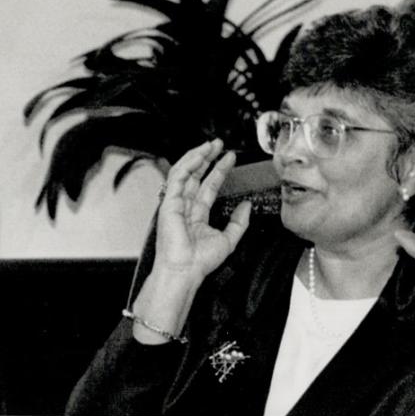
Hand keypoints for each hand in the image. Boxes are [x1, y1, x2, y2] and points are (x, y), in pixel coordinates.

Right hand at [149, 139, 252, 283]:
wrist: (185, 271)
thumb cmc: (200, 262)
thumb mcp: (228, 239)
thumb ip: (238, 222)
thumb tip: (246, 206)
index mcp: (196, 215)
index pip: (208, 186)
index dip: (219, 171)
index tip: (230, 158)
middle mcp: (184, 207)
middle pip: (196, 176)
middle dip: (207, 158)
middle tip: (219, 144)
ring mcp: (175, 204)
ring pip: (184, 173)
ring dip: (197, 156)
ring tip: (210, 145)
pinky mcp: (168, 202)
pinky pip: (176, 178)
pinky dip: (187, 164)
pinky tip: (199, 155)